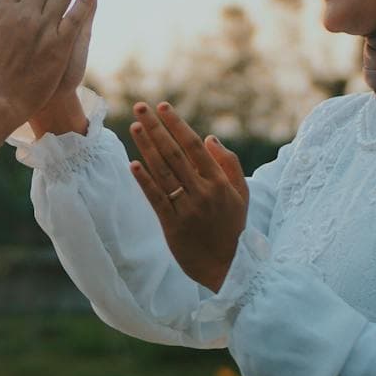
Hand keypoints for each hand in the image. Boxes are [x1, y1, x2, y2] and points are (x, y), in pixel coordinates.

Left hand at [127, 102, 248, 291]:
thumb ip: (229, 164)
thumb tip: (209, 138)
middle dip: (156, 128)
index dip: (177, 125)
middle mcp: (203, 192)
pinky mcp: (173, 225)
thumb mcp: (242, 195)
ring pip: (163, 172)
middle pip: (174, 154)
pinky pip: (156, 198)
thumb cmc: (233, 228)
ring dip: (146, 147)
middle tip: (140, 108)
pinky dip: (144, 180)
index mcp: (220, 182)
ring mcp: (187, 208)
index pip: (194, 147)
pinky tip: (133, 164)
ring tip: (134, 127)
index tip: (163, 107)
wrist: (227, 268)